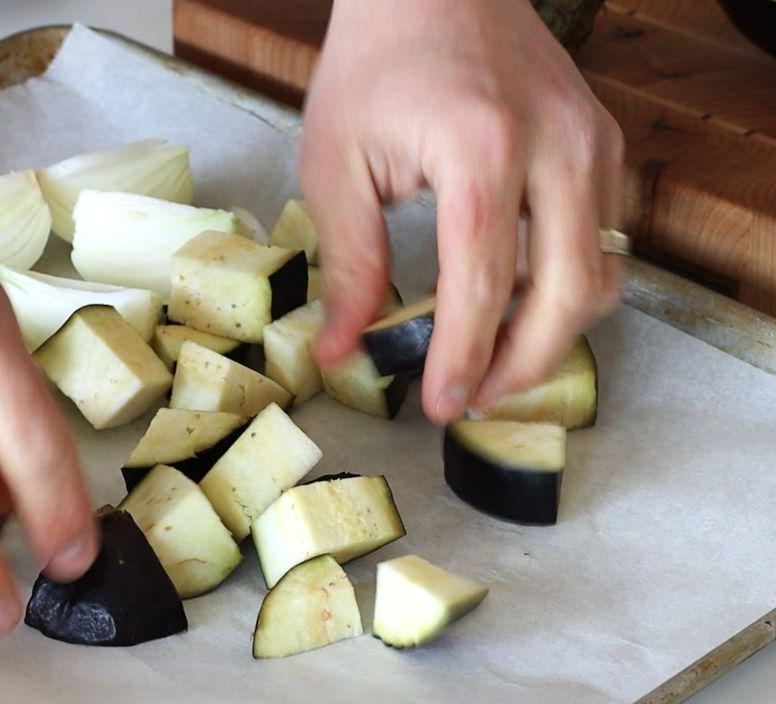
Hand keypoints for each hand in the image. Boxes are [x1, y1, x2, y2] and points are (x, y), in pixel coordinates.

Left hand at [301, 0, 623, 421]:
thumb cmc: (375, 64)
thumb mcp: (335, 163)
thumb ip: (349, 264)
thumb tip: (342, 350)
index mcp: (481, 151)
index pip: (484, 286)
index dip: (464, 358)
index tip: (442, 404)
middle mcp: (555, 147)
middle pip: (566, 294)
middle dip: (522, 364)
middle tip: (473, 396)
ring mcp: (591, 142)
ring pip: (599, 274)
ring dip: (551, 332)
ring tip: (491, 359)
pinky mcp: (602, 142)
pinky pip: (601, 238)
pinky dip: (564, 284)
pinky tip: (514, 300)